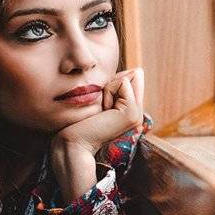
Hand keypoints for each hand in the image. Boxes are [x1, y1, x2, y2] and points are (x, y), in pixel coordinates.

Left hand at [50, 68, 145, 201]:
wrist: (76, 143)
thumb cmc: (81, 122)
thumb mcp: (102, 100)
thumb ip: (118, 87)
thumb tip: (138, 70)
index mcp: (132, 111)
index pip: (133, 76)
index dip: (114, 82)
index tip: (103, 104)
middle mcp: (139, 113)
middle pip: (134, 74)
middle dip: (113, 84)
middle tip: (103, 107)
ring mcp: (138, 114)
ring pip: (129, 77)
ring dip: (110, 88)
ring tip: (103, 110)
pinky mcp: (133, 113)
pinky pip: (123, 83)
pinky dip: (109, 92)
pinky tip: (103, 111)